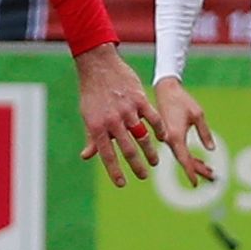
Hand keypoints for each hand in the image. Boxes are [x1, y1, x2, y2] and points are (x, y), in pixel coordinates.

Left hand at [74, 45, 159, 185]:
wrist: (99, 65)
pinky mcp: (139, 99)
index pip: (107, 155)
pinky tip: (163, 138)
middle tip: (143, 176)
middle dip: (137, 166)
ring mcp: (127, 110)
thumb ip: (91, 137)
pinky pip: (153, 118)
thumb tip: (87, 157)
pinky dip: (159, 130)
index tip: (122, 184)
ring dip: (150, 152)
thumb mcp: (87, 116)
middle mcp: (113, 121)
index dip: (114, 171)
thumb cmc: (91, 92)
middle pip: (128, 149)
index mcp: (98, 127)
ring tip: (154, 162)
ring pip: (142, 137)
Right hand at [148, 76, 217, 182]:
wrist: (165, 89)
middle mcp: (168, 140)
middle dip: (198, 170)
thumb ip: (205, 133)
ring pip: (182, 157)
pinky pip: (179, 151)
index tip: (196, 184)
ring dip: (195, 165)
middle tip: (213, 179)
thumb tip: (211, 149)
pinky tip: (200, 162)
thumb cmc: (182, 100)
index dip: (191, 172)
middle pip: (184, 161)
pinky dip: (190, 158)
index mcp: (175, 136)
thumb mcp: (198, 115)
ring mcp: (167, 138)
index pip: (184, 159)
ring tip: (211, 172)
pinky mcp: (168, 135)